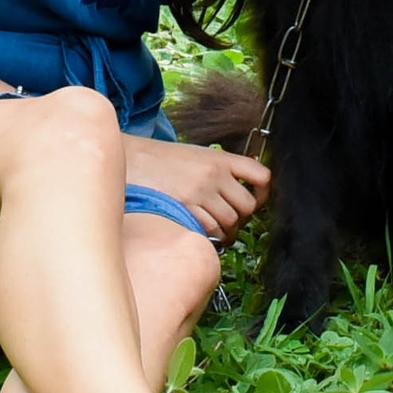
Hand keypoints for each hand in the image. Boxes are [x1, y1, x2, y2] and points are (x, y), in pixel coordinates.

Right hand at [123, 135, 268, 241]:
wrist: (128, 157)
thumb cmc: (161, 159)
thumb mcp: (196, 155)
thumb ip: (219, 170)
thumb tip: (237, 193)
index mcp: (220, 158)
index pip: (260, 175)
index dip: (263, 193)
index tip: (256, 201)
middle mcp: (214, 174)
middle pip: (247, 206)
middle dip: (243, 219)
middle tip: (233, 222)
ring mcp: (199, 192)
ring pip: (229, 221)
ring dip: (228, 232)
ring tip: (221, 234)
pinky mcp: (183, 208)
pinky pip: (209, 230)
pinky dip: (211, 237)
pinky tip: (205, 235)